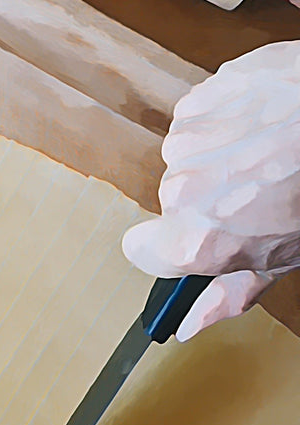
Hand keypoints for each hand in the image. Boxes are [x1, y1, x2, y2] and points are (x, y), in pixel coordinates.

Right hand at [122, 41, 299, 339]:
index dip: (165, 249)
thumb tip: (188, 324)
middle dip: (206, 202)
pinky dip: (224, 124)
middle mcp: (181, 190)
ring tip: (267, 156)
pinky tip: (263, 125)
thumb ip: (228, 292)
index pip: (139, 252)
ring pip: (186, 160)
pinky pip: (198, 121)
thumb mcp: (285, 257)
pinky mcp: (198, 100)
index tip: (188, 245)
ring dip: (216, 160)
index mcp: (198, 239)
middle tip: (257, 196)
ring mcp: (186, 140)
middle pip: (173, 203)